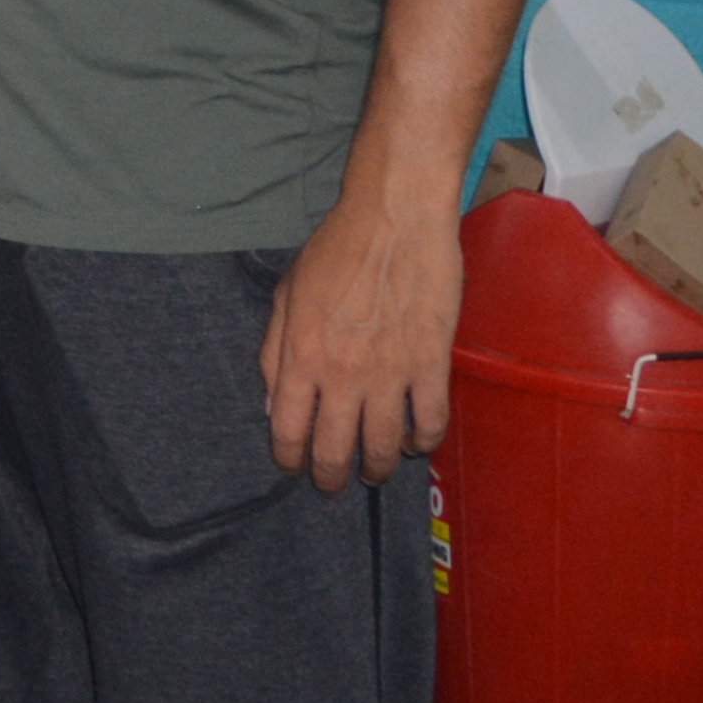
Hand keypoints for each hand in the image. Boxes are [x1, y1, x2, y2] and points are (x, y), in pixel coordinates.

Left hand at [260, 188, 463, 492]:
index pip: (287, 430)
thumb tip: (271, 404)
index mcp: (300, 356)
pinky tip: (419, 441)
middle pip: (334, 451)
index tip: (293, 466)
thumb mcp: (287, 294)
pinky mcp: (431, 365)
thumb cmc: (336, 249)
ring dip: (379, 468)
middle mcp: (342, 375)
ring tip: (377, 470)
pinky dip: (425, 441)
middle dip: (331, 478)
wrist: (395, 218)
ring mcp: (389, 374)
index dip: (289, 458)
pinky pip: (430, 422)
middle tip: (334, 484)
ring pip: (384, 448)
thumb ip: (274, 351)